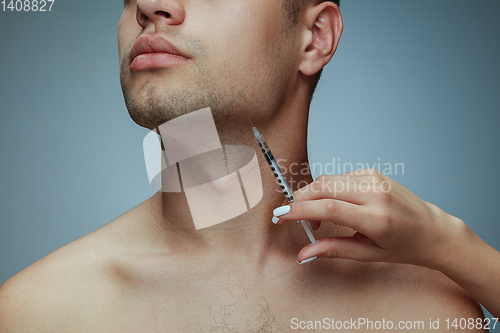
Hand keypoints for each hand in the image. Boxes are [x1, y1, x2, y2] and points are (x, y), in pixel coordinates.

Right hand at [273, 169, 465, 266]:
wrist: (433, 230)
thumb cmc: (404, 247)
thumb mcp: (369, 255)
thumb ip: (333, 250)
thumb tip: (304, 254)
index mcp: (376, 218)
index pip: (328, 207)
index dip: (299, 210)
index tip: (280, 215)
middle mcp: (376, 194)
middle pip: (323, 187)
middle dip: (300, 199)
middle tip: (292, 217)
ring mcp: (375, 179)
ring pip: (329, 179)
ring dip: (313, 196)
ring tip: (316, 218)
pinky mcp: (373, 173)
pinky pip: (339, 177)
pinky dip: (328, 190)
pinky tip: (333, 205)